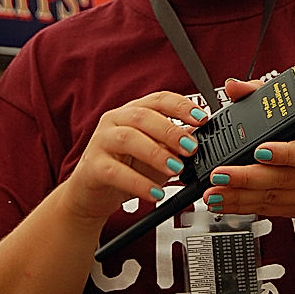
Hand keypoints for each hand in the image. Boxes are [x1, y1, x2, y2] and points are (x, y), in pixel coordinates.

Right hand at [63, 91, 208, 223]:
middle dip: (171, 131)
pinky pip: (116, 172)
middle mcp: (115, 120)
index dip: (182, 106)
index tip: (201, 118)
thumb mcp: (156, 155)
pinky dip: (139, 183)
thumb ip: (175, 145)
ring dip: (156, 154)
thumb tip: (199, 139)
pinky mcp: (92, 166)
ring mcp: (101, 142)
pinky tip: (155, 193)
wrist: (92, 194)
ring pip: (128, 139)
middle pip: (143, 116)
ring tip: (175, 169)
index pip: (159, 99)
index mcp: (133, 112)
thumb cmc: (126, 169)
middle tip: (190, 148)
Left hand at [202, 78, 294, 221]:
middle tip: (220, 173)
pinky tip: (220, 202)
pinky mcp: (293, 209)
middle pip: (279, 177)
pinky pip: (265, 209)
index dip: (283, 152)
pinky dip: (240, 207)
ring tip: (212, 192)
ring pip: (269, 197)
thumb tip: (235, 86)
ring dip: (237, 196)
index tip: (259, 150)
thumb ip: (262, 95)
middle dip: (245, 177)